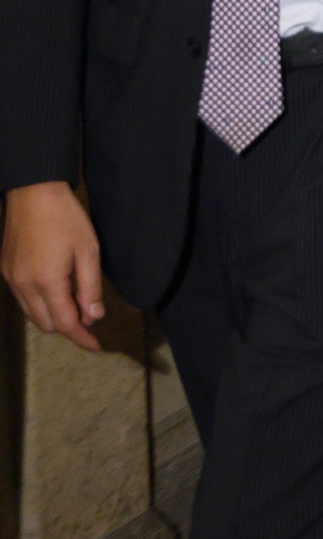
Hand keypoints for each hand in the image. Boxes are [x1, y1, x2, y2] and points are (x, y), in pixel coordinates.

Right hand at [2, 181, 105, 351]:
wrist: (32, 192)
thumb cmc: (67, 218)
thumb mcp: (88, 250)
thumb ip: (90, 287)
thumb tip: (94, 317)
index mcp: (46, 281)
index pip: (64, 323)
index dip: (81, 337)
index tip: (96, 346)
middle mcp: (22, 285)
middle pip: (46, 324)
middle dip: (69, 326)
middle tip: (90, 315)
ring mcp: (10, 279)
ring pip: (32, 314)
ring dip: (54, 315)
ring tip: (76, 300)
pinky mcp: (5, 270)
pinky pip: (23, 299)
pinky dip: (41, 303)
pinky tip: (57, 289)